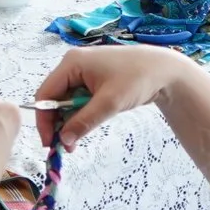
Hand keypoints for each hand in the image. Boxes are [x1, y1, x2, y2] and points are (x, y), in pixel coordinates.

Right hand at [32, 45, 196, 150]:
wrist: (165, 70)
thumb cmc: (137, 79)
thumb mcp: (109, 103)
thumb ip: (84, 121)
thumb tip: (63, 139)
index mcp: (71, 63)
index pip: (46, 94)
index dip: (44, 120)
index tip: (49, 143)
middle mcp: (73, 65)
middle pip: (54, 98)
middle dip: (58, 123)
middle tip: (65, 146)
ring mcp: (84, 72)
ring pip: (66, 101)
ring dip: (69, 122)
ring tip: (74, 143)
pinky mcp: (94, 80)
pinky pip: (79, 100)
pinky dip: (80, 115)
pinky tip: (84, 129)